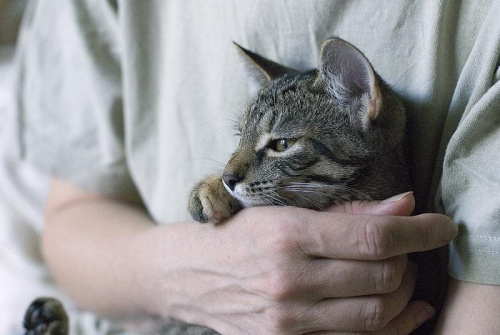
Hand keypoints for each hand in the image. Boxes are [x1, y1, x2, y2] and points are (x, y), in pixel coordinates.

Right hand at [142, 192, 456, 333]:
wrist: (187, 274)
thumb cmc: (236, 232)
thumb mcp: (282, 210)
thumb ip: (345, 211)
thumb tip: (403, 205)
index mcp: (287, 234)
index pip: (373, 236)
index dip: (420, 231)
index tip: (443, 225)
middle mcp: (288, 280)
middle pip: (381, 277)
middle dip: (409, 259)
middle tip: (408, 245)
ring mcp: (287, 320)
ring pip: (374, 314)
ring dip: (402, 292)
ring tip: (400, 274)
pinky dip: (390, 327)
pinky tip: (403, 311)